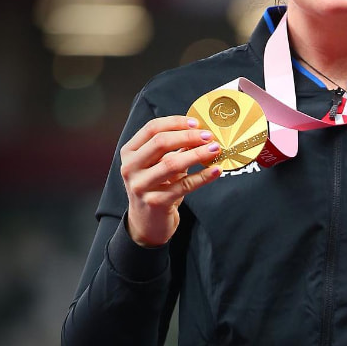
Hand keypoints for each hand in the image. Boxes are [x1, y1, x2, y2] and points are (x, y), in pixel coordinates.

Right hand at [120, 115, 221, 246]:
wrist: (147, 223)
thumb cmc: (156, 187)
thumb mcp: (160, 164)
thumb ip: (175, 148)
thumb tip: (201, 131)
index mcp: (130, 152)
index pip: (152, 128)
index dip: (176, 122)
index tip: (197, 123)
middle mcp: (130, 167)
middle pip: (160, 143)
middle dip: (189, 136)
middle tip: (209, 136)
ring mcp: (140, 186)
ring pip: (171, 164)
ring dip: (197, 154)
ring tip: (215, 149)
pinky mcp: (155, 202)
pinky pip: (183, 186)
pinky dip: (202, 177)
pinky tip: (216, 170)